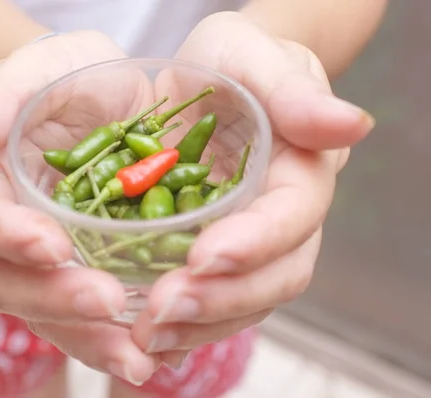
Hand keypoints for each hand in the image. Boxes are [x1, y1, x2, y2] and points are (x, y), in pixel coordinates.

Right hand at [0, 31, 159, 384]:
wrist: (114, 97)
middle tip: (110, 303)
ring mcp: (53, 262)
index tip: (53, 245)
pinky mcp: (94, 274)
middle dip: (56, 299)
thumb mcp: (42, 71)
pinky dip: (127, 340)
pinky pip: (99, 319)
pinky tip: (168, 350)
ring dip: (95, 341)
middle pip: (11, 284)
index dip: (7, 238)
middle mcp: (12, 235)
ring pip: (55, 316)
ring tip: (145, 358)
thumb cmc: (71, 76)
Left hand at [131, 12, 374, 362]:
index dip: (256, 241)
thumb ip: (292, 89)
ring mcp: (255, 242)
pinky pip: (215, 302)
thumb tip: (349, 125)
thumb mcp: (251, 55)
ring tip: (146, 335)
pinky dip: (185, 326)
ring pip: (247, 301)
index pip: (293, 215)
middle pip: (276, 275)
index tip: (204, 256)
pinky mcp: (221, 256)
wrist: (207, 82)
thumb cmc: (229, 61)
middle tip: (163, 310)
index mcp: (301, 168)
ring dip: (200, 325)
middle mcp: (285, 216)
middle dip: (223, 298)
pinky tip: (146, 335)